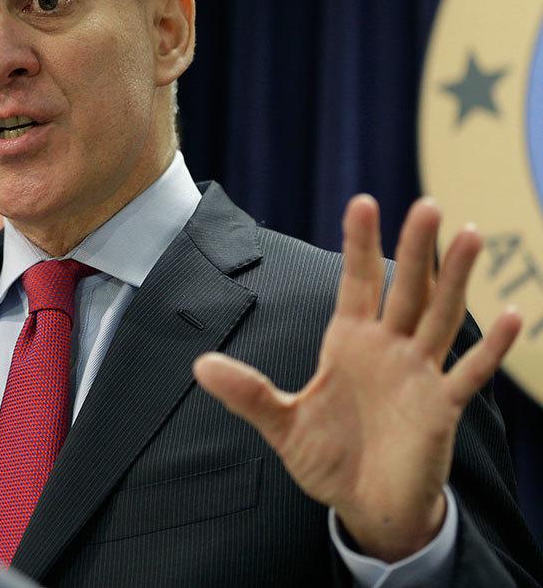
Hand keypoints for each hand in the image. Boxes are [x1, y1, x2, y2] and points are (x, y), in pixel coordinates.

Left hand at [194, 195, 520, 561]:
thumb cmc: (328, 460)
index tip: (362, 201)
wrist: (367, 508)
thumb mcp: (281, 424)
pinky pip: (470, 372)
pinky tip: (514, 315)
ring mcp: (419, 374)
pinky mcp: (442, 408)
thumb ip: (247, 393)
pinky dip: (491, 347)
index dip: (359, 243)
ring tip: (469, 234)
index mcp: (349, 342)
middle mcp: (388, 349)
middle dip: (415, 248)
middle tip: (426, 205)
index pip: (357, 282)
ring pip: (441, 317)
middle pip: (405, 289)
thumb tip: (199, 366)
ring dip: (456, 279)